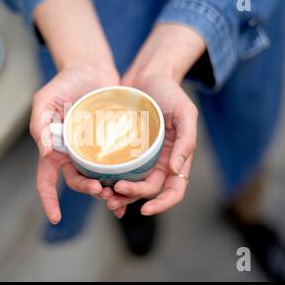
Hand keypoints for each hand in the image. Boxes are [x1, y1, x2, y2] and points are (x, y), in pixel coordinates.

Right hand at [29, 0, 118, 223]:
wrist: (91, 68)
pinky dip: (122, 178)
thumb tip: (44, 154)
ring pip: (99, 178)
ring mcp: (94, 149)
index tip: (56, 217)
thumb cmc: (64, 82)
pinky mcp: (113, 142)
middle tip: (101, 191)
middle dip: (87, 191)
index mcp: (55, 148)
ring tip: (118, 195)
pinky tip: (131, 188)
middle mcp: (74, 153)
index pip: (47, 179)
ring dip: (107, 191)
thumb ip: (40, 125)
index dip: (50, 200)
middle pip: (78, 181)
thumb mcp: (44, 100)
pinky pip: (117, 165)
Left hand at [105, 24, 204, 217]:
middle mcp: (159, 161)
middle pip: (147, 190)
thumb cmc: (170, 91)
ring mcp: (140, 156)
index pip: (174, 190)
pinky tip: (96, 182)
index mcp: (176, 158)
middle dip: (132, 196)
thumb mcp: (185, 112)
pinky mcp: (123, 148)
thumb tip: (177, 171)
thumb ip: (187, 141)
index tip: (145, 210)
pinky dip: (108, 178)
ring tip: (102, 195)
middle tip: (113, 193)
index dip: (163, 204)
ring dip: (118, 194)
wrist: (147, 75)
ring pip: (130, 184)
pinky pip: (116, 168)